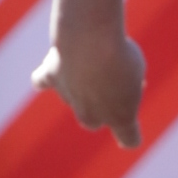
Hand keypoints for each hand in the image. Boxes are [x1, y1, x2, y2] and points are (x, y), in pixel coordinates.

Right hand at [40, 28, 145, 146]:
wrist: (92, 39)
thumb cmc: (120, 53)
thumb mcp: (135, 66)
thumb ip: (123, 79)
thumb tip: (104, 78)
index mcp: (120, 117)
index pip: (128, 139)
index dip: (130, 135)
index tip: (131, 132)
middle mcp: (92, 114)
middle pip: (93, 121)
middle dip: (101, 104)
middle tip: (113, 77)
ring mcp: (69, 97)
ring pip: (72, 98)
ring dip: (81, 81)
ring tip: (90, 53)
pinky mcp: (51, 77)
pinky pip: (42, 81)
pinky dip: (45, 76)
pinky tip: (49, 67)